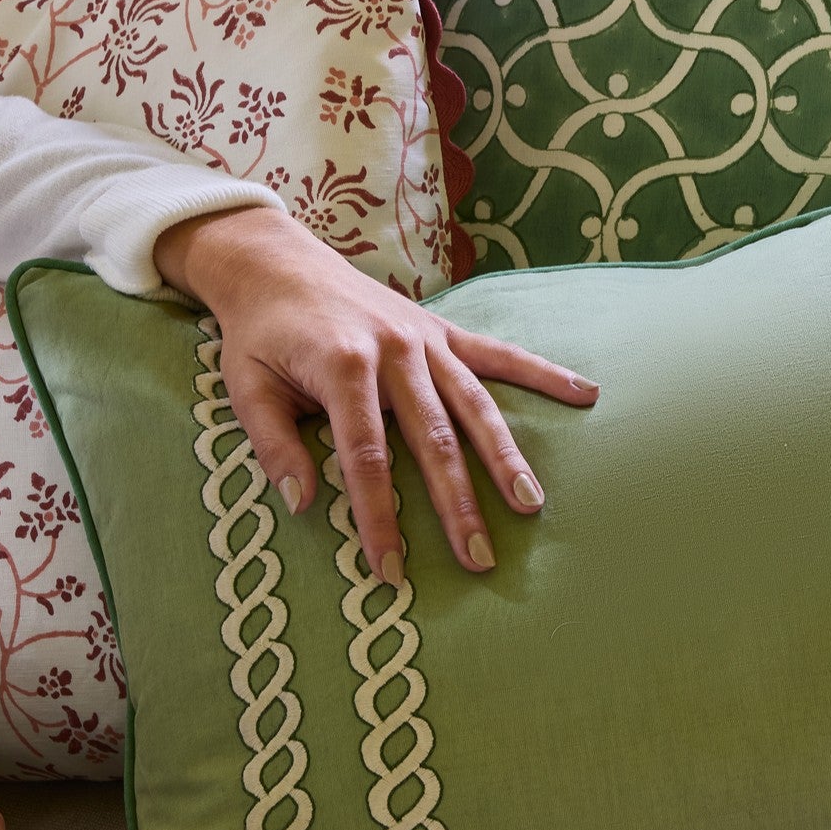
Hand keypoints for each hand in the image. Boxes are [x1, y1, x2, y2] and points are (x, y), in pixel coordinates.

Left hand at [155, 206, 597, 584]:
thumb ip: (275, 444)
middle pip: (434, 440)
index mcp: (342, 367)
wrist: (276, 260)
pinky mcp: (442, 330)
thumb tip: (302, 504)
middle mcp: (394, 350)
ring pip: (475, 405)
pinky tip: (585, 394)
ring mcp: (425, 339)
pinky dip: (543, 373)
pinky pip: (499, 354)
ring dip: (504, 458)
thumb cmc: (259, 332)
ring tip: (530, 504)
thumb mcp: (245, 387)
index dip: (379, 517)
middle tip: (478, 560)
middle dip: (457, 504)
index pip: (367, 457)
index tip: (390, 569)